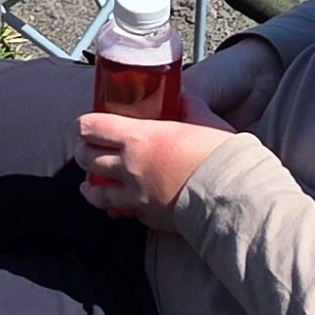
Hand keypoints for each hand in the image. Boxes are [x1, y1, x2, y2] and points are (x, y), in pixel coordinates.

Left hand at [75, 110, 229, 228]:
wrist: (231, 193)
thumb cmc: (218, 153)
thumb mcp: (203, 120)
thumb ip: (189, 107)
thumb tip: (184, 96)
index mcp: (139, 138)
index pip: (92, 127)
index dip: (84, 125)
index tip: (84, 126)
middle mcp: (130, 167)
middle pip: (87, 159)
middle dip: (83, 153)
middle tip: (86, 151)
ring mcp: (135, 196)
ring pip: (97, 193)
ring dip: (90, 188)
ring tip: (88, 186)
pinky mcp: (147, 217)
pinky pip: (125, 212)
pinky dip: (120, 209)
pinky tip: (121, 208)